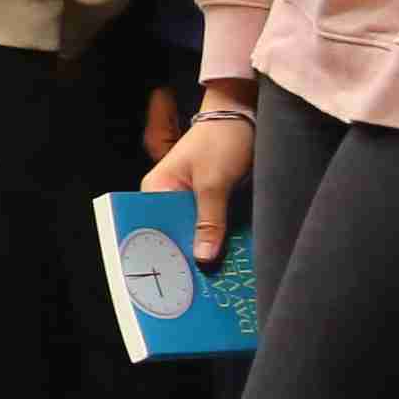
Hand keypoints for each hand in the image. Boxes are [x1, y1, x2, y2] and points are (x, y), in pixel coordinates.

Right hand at [142, 93, 255, 264]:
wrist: (245, 115)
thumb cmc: (222, 140)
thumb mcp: (215, 182)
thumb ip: (209, 221)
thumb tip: (202, 258)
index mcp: (156, 189)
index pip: (153, 226)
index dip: (164, 250)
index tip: (177, 275)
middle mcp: (167, 196)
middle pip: (174, 233)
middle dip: (187, 254)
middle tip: (201, 282)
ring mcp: (188, 200)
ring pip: (193, 232)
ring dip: (206, 248)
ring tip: (215, 276)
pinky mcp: (208, 202)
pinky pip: (209, 226)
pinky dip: (218, 238)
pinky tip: (227, 258)